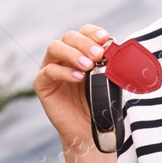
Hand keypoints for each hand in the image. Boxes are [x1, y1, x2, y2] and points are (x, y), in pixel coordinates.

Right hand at [33, 22, 119, 162]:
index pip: (83, 32)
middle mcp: (63, 56)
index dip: (93, 32)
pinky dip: (64, 71)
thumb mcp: (109, 80)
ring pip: (55, 47)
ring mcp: (50, 68)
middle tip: (98, 54)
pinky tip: (78, 78)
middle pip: (68, 36)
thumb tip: (120, 48)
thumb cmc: (101, 103)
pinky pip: (48, 71)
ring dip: (73, 53)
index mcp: (80, 51)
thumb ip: (111, 63)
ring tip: (88, 66)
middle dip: (84, 43)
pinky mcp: (42, 84)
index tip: (105, 39)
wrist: (90, 130)